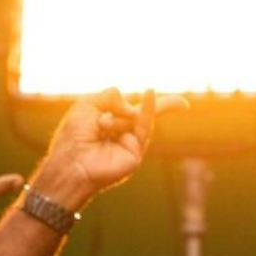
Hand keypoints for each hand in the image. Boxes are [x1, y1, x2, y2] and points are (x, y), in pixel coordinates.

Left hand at [32, 88, 187, 209]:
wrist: (71, 164)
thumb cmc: (72, 136)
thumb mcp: (87, 105)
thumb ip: (111, 95)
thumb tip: (132, 107)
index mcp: (107, 120)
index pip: (128, 107)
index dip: (139, 101)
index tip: (149, 91)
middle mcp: (120, 132)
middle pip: (144, 114)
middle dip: (164, 106)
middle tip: (184, 104)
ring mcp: (129, 142)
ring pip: (138, 117)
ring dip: (118, 118)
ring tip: (100, 128)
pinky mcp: (135, 151)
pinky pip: (144, 126)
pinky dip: (148, 109)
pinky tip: (150, 93)